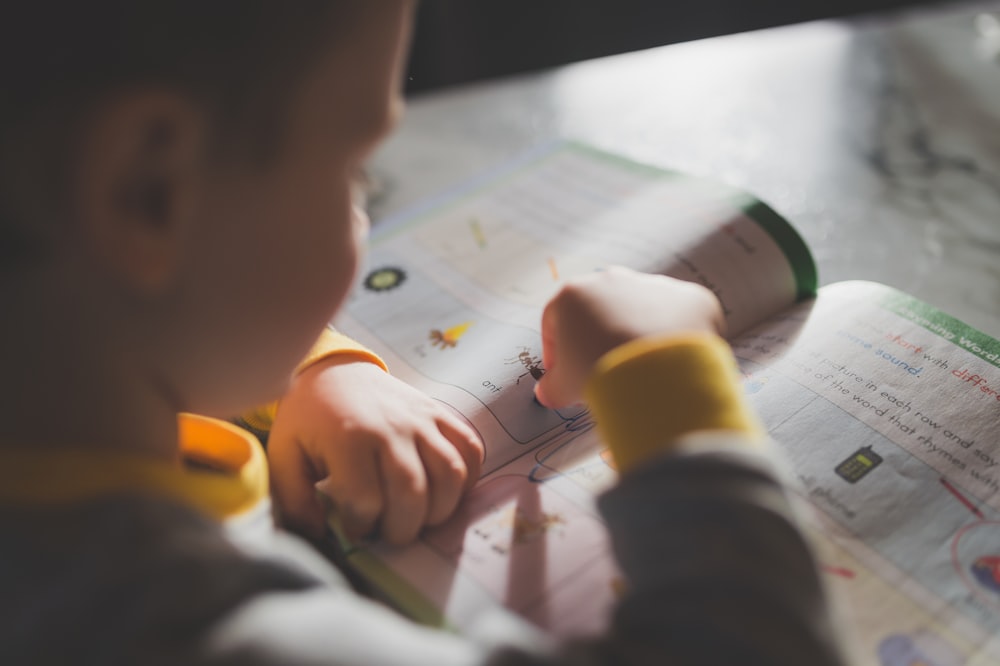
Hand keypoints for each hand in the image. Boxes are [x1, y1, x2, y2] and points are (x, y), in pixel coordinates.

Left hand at [267, 358, 483, 544]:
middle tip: (389, 533)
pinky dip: (468, 478)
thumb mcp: (285, 455)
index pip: (366, 501)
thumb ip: (294, 499)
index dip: (360, 526)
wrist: (335, 370)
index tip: (353, 527)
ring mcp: (420, 419)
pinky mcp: (438, 413)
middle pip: (412, 493)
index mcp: (348, 439)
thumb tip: (317, 534)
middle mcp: (391, 428)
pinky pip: (469, 448)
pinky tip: (446, 492)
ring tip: (420, 518)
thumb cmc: (309, 419)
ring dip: (439, 509)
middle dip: (403, 528)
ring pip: (449, 474)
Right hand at [534, 266, 724, 408]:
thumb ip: (551, 388)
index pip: (556, 320)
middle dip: (600, 337)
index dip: (557, 350)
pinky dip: (676, 337)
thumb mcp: (564, 387)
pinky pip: (680, 317)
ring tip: (641, 370)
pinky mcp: (689, 297)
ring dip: (639, 334)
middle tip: (604, 370)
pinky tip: (671, 363)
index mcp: (574, 294)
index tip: (564, 373)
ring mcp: (654, 285)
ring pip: (642, 310)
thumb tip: (548, 392)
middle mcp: (613, 280)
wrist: (657, 374)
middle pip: (601, 310)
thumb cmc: (601, 373)